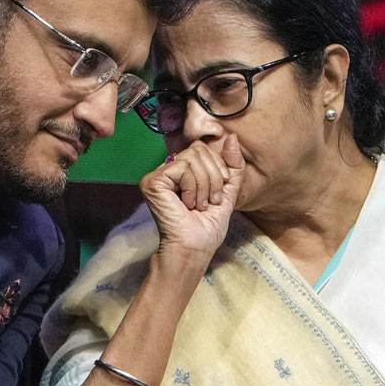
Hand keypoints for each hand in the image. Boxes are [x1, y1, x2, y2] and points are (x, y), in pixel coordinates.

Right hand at [139, 134, 244, 261]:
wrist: (194, 249)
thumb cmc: (206, 228)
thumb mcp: (227, 191)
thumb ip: (232, 165)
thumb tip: (231, 137)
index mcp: (181, 172)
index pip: (202, 149)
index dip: (218, 167)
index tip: (219, 193)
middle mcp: (166, 170)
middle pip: (198, 150)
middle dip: (213, 177)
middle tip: (209, 201)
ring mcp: (157, 175)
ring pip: (192, 157)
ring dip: (205, 185)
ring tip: (199, 205)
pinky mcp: (153, 181)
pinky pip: (183, 167)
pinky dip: (193, 186)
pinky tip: (187, 204)